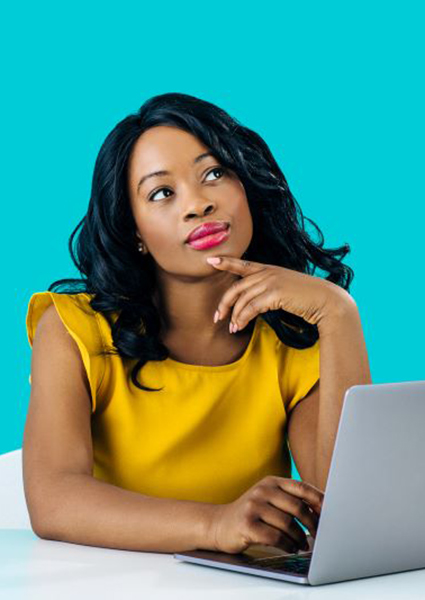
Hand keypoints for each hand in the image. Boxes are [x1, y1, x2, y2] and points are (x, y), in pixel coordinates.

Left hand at [206, 256, 346, 332]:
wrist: (326, 300)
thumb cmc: (306, 298)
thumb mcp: (284, 289)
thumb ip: (267, 290)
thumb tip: (250, 304)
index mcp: (268, 269)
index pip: (242, 264)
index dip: (225, 261)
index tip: (210, 260)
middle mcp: (268, 272)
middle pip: (236, 287)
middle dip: (224, 303)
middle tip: (217, 317)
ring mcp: (271, 281)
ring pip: (242, 299)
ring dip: (234, 316)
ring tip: (231, 328)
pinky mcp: (275, 293)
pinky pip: (251, 307)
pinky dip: (242, 318)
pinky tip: (239, 326)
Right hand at [207, 476, 323, 553]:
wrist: (218, 524)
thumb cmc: (251, 514)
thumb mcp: (268, 499)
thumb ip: (289, 500)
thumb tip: (321, 510)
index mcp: (271, 481)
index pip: (301, 487)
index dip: (319, 500)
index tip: (331, 513)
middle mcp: (262, 490)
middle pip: (297, 507)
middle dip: (313, 524)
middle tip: (319, 536)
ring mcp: (253, 506)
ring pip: (288, 524)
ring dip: (300, 538)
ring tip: (303, 545)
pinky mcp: (247, 524)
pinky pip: (275, 537)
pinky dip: (287, 545)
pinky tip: (290, 548)